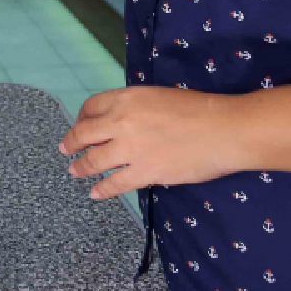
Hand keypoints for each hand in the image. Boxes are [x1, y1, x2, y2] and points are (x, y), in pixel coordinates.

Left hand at [60, 86, 247, 198]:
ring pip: (94, 160)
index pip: (92, 106)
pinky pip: (115, 183)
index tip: (81, 125)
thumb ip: (136, 107)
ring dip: (81, 167)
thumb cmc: (199, 110)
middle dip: (72, 143)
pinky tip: (96, 193)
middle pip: (84, 133)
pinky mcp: (144, 172)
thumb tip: (124, 121)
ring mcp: (131, 148)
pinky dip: (102, 190)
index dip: (82, 117)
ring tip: (74, 171)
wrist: (223, 129)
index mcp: (126, 98)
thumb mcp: (158, 96)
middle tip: (66, 149)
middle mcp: (121, 121)